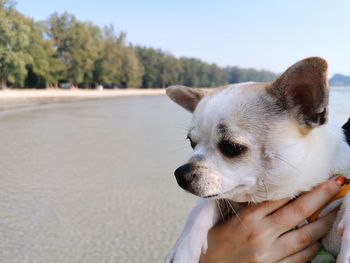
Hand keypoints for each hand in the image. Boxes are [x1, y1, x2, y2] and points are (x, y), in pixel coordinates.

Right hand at [200, 176, 345, 262]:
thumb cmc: (215, 242)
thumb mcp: (226, 218)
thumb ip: (247, 205)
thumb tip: (268, 192)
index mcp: (248, 217)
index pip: (281, 196)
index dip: (303, 186)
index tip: (316, 178)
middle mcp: (261, 233)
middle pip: (300, 211)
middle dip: (322, 196)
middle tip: (338, 184)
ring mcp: (269, 254)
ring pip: (306, 235)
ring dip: (324, 222)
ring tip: (336, 211)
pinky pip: (301, 258)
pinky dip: (313, 248)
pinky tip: (318, 238)